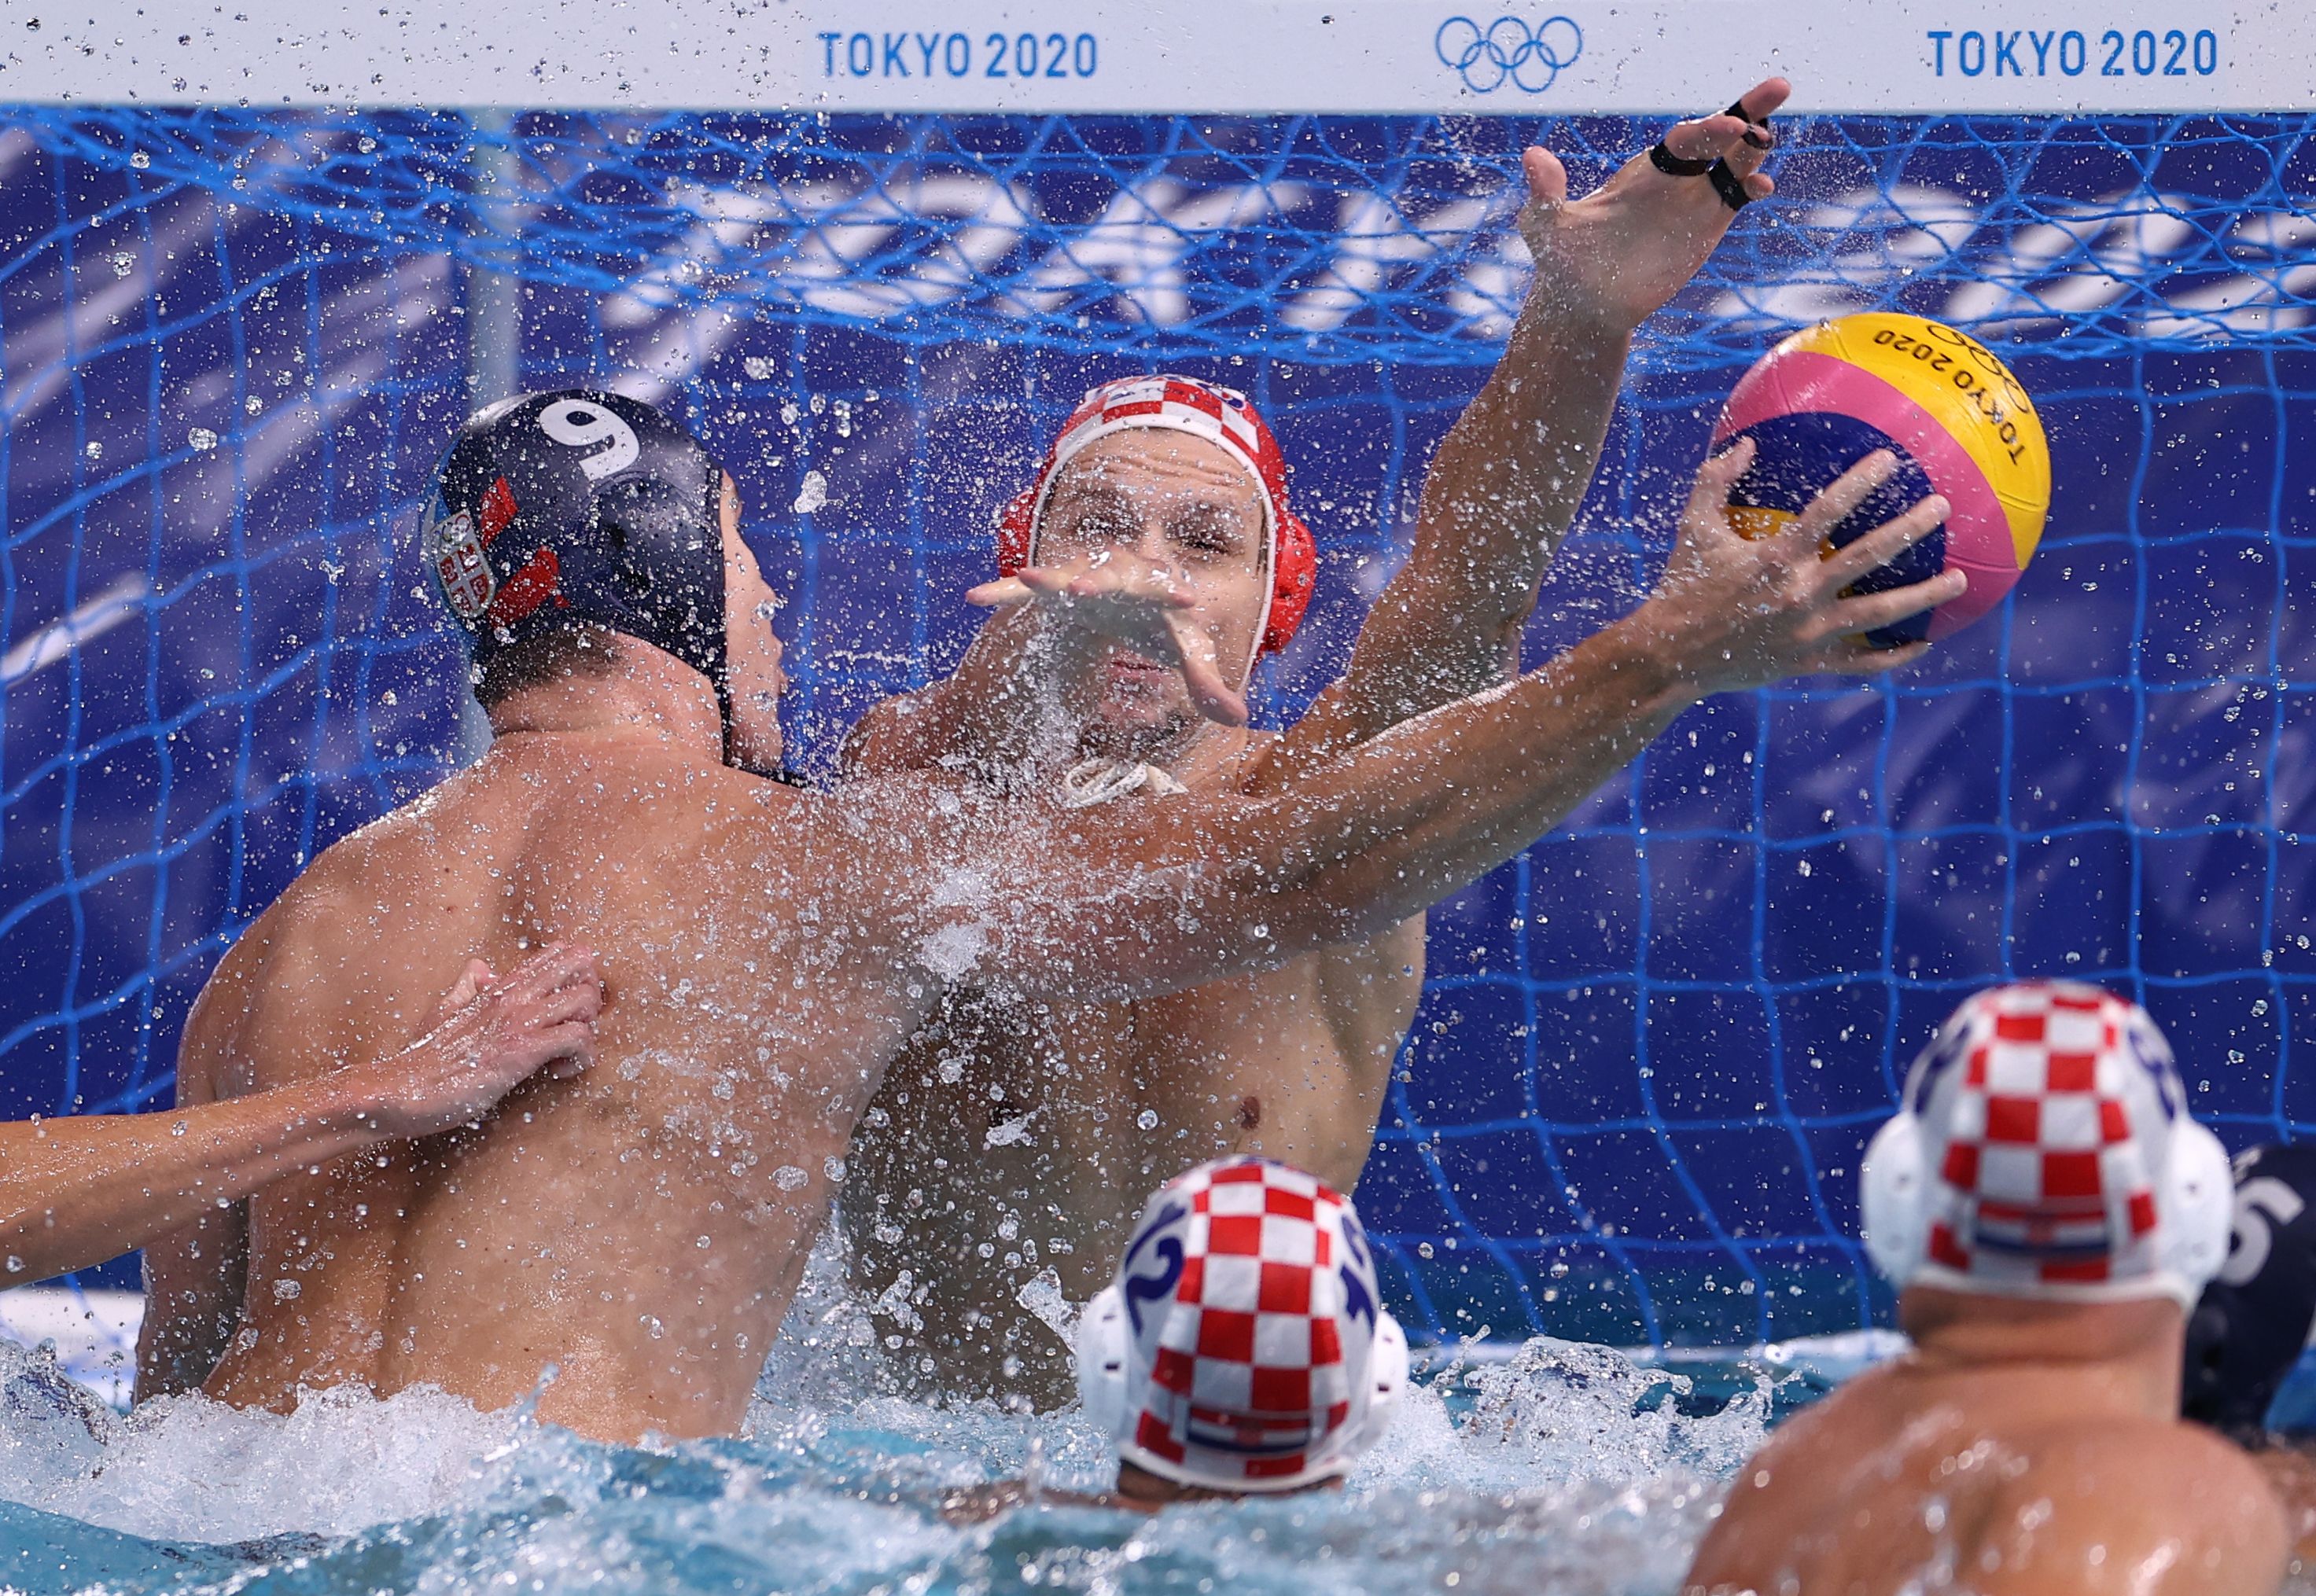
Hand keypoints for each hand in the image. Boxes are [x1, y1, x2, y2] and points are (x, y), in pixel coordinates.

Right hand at [348, 942, 604, 1138]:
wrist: (398, 1089)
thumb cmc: (422, 1058)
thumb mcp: (442, 1011)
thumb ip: (465, 987)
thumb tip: (481, 967)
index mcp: (498, 986)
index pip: (556, 953)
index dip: (576, 976)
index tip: (566, 1009)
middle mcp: (512, 995)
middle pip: (580, 961)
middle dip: (592, 992)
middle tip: (577, 1025)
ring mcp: (518, 1020)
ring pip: (586, 998)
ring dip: (590, 1027)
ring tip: (567, 1052)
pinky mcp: (522, 1051)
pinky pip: (578, 1038)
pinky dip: (581, 1057)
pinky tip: (559, 1072)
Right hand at [966, 550, 1249, 726]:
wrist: (1123, 599)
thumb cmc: (1160, 626)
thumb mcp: (1185, 654)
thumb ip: (1207, 684)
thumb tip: (1239, 721)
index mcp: (1156, 589)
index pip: (1167, 590)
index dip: (1175, 595)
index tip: (1187, 601)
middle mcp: (1119, 575)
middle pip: (1111, 574)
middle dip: (1100, 578)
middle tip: (1088, 587)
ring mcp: (1081, 579)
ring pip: (1062, 574)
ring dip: (1047, 577)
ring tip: (1028, 579)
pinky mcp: (1050, 589)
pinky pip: (1022, 591)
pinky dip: (1001, 592)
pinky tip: (975, 598)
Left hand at [1516, 77, 1786, 328]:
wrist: (1583, 305)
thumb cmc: (1563, 262)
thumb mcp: (1546, 225)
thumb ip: (1546, 192)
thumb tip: (1532, 156)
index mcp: (1643, 170)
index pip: (1684, 139)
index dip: (1708, 129)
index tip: (1730, 126)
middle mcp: (1674, 180)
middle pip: (1718, 136)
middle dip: (1746, 112)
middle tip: (1779, 87)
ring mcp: (1693, 203)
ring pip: (1735, 163)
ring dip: (1756, 148)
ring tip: (1771, 135)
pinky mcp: (1705, 230)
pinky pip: (1736, 200)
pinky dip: (1752, 188)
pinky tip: (1763, 186)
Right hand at [1636, 438, 1965, 693]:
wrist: (1669, 656)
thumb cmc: (1680, 586)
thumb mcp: (1691, 528)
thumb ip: (1715, 481)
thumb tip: (1746, 443)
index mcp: (1774, 558)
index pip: (1828, 512)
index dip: (1861, 483)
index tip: (1890, 461)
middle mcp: (1799, 594)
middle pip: (1868, 559)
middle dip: (1909, 530)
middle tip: (1942, 507)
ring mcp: (1808, 633)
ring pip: (1878, 615)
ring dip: (1923, 596)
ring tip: (1960, 579)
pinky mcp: (1807, 664)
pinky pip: (1860, 663)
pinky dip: (1894, 657)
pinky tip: (1924, 643)